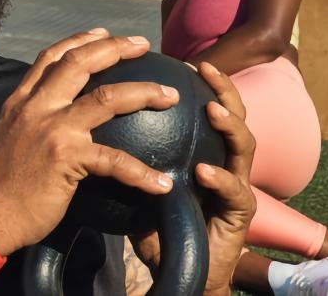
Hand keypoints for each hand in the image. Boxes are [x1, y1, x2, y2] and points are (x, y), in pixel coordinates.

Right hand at [0, 29, 177, 254]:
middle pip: (79, 63)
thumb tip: (57, 119)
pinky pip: (114, 160)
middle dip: (115, 48)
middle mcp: (35, 107)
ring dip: (144, 92)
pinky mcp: (66, 157)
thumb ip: (32, 119)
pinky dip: (141, 172)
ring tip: (169, 95)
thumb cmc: (1, 184)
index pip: (51, 57)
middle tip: (142, 45)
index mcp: (21, 101)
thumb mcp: (11, 136)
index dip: (80, 40)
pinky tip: (162, 184)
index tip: (104, 33)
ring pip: (106, 98)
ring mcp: (51, 129)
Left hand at [131, 62, 256, 295]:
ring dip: (230, 124)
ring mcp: (235, 184)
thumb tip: (82, 123)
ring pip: (245, 145)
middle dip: (224, 87)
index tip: (180, 59)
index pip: (199, 105)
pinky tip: (203, 172)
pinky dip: (221, 179)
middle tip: (205, 69)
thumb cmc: (155, 222)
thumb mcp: (132, 182)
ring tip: (212, 109)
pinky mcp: (240, 213)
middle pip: (232, 113)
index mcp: (197, 147)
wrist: (180, 268)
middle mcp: (221, 158)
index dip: (189, 81)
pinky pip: (236, 192)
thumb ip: (118, 153)